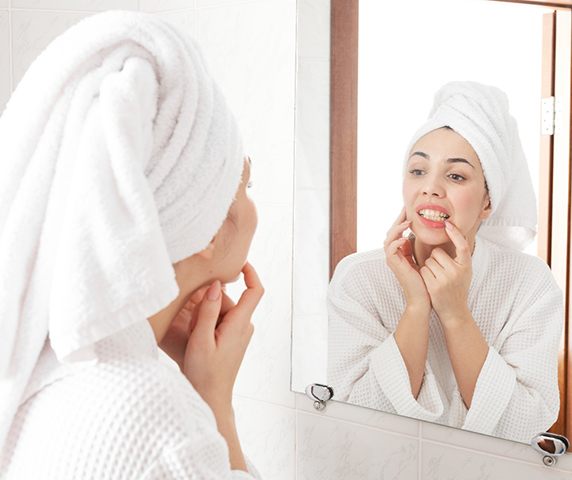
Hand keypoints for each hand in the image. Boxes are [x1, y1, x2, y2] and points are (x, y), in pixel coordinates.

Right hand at [183, 262, 263, 414]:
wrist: (209, 398)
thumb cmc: (204, 374)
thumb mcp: (201, 340)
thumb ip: (208, 311)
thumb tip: (217, 285)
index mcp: (240, 324)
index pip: (255, 291)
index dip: (250, 273)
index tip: (239, 261)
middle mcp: (244, 326)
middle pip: (229, 299)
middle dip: (209, 302)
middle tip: (192, 320)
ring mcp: (239, 333)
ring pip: (221, 310)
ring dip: (205, 315)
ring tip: (194, 334)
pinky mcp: (231, 338)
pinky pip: (219, 321)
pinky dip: (206, 323)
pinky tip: (196, 337)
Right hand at [384, 207, 430, 310]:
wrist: (422, 298)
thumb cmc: (425, 280)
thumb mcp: (422, 259)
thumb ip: (417, 248)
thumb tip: (420, 234)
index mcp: (400, 252)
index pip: (398, 231)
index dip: (403, 220)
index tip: (410, 210)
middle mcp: (394, 254)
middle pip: (391, 231)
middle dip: (398, 219)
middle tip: (406, 209)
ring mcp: (392, 260)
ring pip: (388, 238)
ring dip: (397, 229)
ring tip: (408, 222)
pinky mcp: (394, 265)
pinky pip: (390, 249)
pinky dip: (396, 242)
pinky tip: (404, 237)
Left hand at [419, 221, 471, 323]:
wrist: (454, 311)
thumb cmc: (457, 288)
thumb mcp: (464, 272)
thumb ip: (459, 257)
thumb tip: (454, 236)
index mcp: (466, 266)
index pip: (463, 246)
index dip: (455, 234)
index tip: (447, 224)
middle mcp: (457, 272)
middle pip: (437, 253)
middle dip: (434, 259)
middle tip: (440, 271)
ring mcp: (446, 279)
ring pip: (428, 261)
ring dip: (428, 267)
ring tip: (437, 278)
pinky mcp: (434, 286)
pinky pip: (423, 270)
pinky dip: (424, 274)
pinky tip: (430, 283)